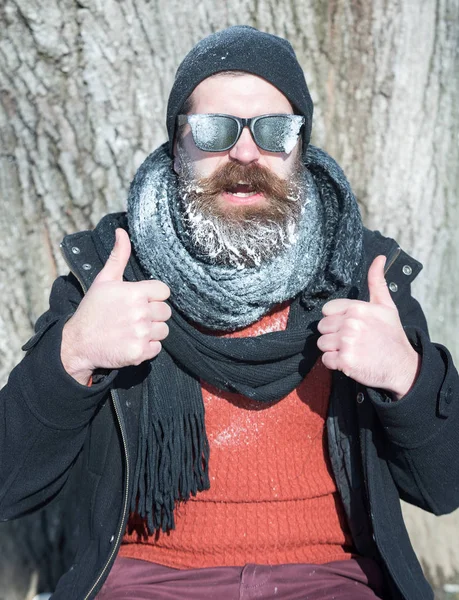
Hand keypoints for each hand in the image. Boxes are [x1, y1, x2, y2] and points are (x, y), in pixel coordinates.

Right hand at [61, 228, 171, 384]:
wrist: (77, 343)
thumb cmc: (92, 310)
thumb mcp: (104, 280)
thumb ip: (118, 256)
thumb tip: (122, 232)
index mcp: (135, 292)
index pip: (164, 291)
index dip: (153, 296)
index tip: (140, 301)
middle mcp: (141, 312)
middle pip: (166, 312)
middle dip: (153, 314)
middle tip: (133, 317)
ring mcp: (141, 333)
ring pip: (164, 330)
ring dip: (152, 332)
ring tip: (132, 330)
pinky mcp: (140, 352)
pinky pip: (157, 348)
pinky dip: (147, 348)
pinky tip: (131, 342)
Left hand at [317, 255, 419, 398]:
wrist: (402, 366)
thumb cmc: (392, 336)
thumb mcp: (387, 306)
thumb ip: (377, 282)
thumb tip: (379, 258)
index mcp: (357, 308)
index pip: (327, 310)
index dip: (336, 319)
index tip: (349, 326)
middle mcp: (350, 323)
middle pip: (322, 327)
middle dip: (334, 335)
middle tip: (352, 340)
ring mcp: (347, 342)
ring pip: (322, 343)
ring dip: (333, 349)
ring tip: (352, 350)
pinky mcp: (345, 361)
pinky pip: (325, 360)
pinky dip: (335, 363)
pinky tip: (350, 361)